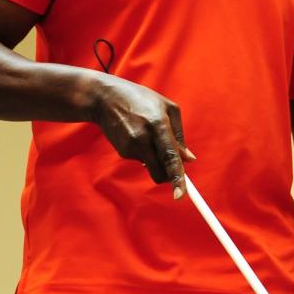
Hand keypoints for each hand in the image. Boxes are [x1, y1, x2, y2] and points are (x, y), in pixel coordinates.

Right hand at [89, 76, 195, 198]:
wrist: (104, 98)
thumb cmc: (141, 99)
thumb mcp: (167, 108)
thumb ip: (179, 135)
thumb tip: (189, 159)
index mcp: (158, 124)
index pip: (170, 157)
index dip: (176, 178)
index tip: (180, 196)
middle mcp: (143, 138)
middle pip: (160, 171)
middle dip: (168, 175)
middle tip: (172, 169)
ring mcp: (130, 146)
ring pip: (152, 166)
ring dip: (155, 158)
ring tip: (147, 134)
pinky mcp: (122, 151)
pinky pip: (141, 159)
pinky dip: (144, 152)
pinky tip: (136, 134)